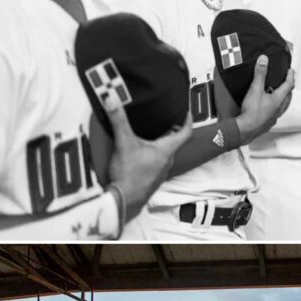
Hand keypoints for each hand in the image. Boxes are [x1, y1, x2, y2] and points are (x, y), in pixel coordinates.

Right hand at [105, 104, 193, 220]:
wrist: (124, 201)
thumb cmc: (129, 175)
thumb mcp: (123, 142)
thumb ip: (118, 119)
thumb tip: (112, 99)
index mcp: (166, 150)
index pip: (186, 133)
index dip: (188, 120)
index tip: (187, 113)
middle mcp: (167, 161)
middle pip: (174, 142)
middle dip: (171, 129)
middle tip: (164, 118)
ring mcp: (160, 171)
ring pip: (165, 153)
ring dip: (160, 142)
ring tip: (151, 132)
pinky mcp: (151, 178)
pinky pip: (156, 162)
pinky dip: (152, 154)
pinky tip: (140, 152)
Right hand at [235, 55, 294, 142]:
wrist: (246, 129)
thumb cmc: (252, 113)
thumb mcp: (255, 89)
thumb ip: (260, 74)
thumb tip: (264, 60)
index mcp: (278, 99)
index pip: (289, 85)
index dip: (290, 76)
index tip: (291, 71)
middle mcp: (279, 108)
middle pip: (288, 96)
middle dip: (289, 88)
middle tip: (287, 82)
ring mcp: (274, 116)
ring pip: (283, 106)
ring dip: (283, 99)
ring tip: (279, 95)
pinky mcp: (268, 123)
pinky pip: (276, 114)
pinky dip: (276, 109)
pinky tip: (270, 109)